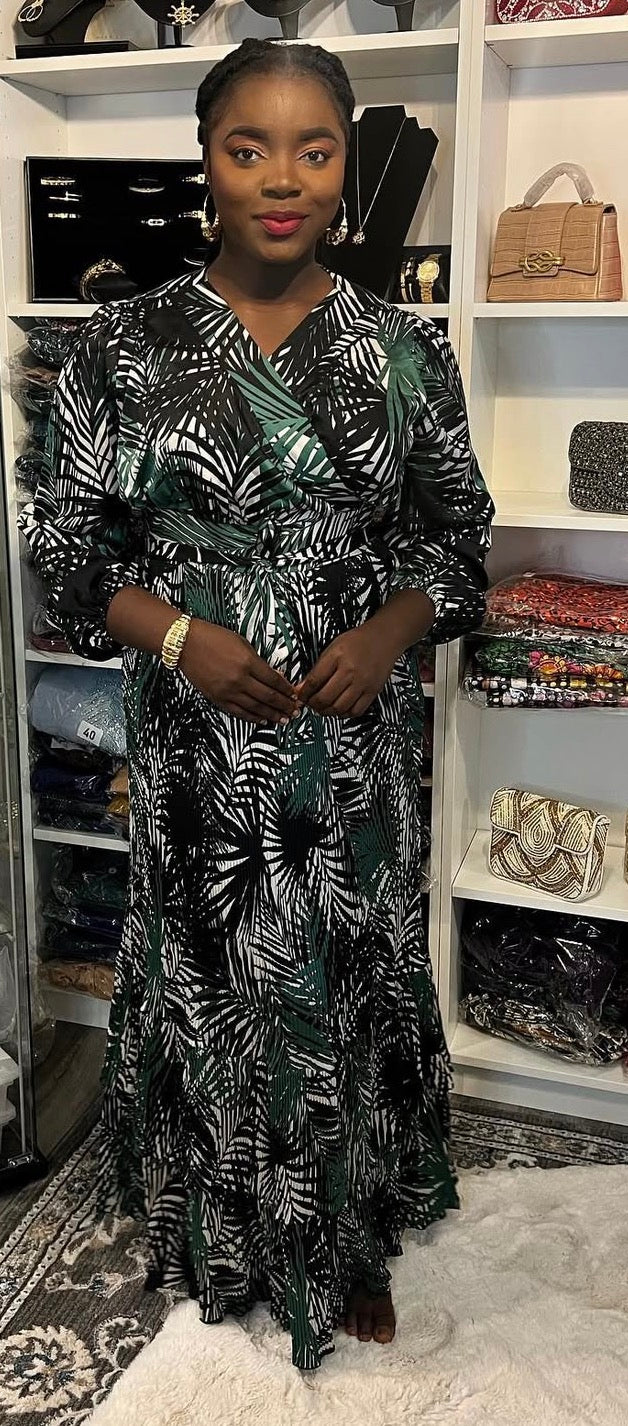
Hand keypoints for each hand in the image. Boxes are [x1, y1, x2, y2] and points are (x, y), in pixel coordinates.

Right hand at [180, 619, 298, 724]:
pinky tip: (262, 720)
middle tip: (295, 711)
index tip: (294, 694)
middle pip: (269, 697)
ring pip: (256, 708)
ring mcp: (228, 691)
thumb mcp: (242, 643)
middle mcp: (239, 679)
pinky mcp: (217, 698)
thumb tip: (276, 676)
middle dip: (285, 705)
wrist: (185, 643)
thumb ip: (259, 662)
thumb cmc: (212, 638)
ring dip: (272, 715)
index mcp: (248, 662)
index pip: (274, 681)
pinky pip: (239, 712)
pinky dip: (252, 718)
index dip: (287, 690)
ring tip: (283, 719)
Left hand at [293, 624, 400, 717]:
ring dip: (326, 712)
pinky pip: (355, 711)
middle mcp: (351, 671)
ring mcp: (363, 683)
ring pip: (339, 708)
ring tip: (322, 707)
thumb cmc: (358, 641)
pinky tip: (339, 709)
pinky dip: (344, 714)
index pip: (314, 681)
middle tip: (310, 703)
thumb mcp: (332, 648)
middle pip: (325, 698)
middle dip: (313, 704)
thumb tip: (303, 687)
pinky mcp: (372, 692)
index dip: (303, 692)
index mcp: (337, 657)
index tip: (300, 695)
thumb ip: (317, 669)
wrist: (384, 639)